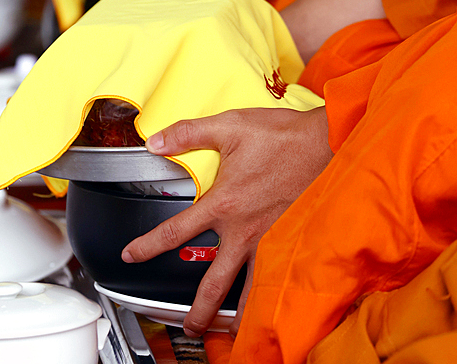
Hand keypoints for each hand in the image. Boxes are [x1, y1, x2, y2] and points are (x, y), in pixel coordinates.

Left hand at [122, 107, 331, 336]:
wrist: (325, 145)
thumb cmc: (281, 137)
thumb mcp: (228, 126)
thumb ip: (188, 133)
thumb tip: (156, 142)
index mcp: (223, 204)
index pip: (174, 232)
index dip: (147, 246)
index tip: (131, 256)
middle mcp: (243, 230)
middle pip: (213, 282)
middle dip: (197, 311)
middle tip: (188, 327)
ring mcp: (268, 240)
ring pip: (248, 290)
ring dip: (234, 314)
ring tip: (227, 330)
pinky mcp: (290, 241)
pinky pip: (275, 277)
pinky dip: (267, 296)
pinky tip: (265, 306)